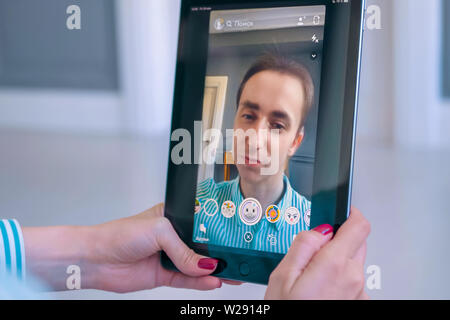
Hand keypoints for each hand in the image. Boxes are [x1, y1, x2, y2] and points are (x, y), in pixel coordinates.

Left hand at [24, 204, 237, 291]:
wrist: (97, 259)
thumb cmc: (121, 234)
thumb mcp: (159, 231)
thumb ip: (184, 249)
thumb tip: (207, 266)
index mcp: (174, 217)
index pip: (203, 222)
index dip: (220, 229)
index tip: (237, 235)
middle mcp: (174, 237)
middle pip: (203, 245)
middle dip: (221, 252)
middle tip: (241, 258)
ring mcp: (170, 257)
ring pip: (198, 265)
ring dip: (214, 270)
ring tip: (234, 273)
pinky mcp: (165, 276)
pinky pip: (188, 280)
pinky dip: (201, 282)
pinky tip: (214, 282)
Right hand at [265, 207, 369, 299]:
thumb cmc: (287, 313)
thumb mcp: (282, 276)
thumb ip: (303, 245)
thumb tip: (319, 230)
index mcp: (334, 266)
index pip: (359, 226)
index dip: (351, 214)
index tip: (343, 211)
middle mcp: (354, 279)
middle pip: (357, 243)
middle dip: (338, 240)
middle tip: (314, 252)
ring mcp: (359, 293)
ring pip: (354, 262)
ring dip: (338, 261)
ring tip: (312, 278)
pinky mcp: (359, 303)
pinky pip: (353, 280)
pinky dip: (340, 279)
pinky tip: (320, 291)